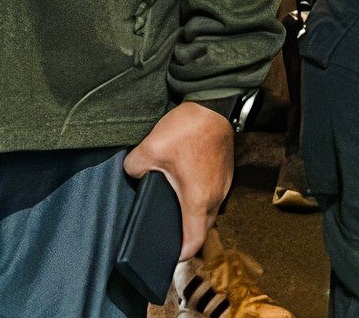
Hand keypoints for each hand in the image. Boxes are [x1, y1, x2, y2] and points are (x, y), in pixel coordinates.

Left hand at [124, 100, 236, 261]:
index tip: (169, 254)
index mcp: (197, 199)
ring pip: (209, 210)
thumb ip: (134, 168)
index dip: (181, 253)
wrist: (214, 105)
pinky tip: (185, 183)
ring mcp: (223, 184)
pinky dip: (200, 196)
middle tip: (166, 230)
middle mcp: (215, 196)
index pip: (194, 241)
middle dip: (186, 234)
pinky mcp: (225, 172)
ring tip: (174, 206)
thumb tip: (133, 175)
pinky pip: (213, 194)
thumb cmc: (188, 128)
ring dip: (194, 214)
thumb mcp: (150, 148)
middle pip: (202, 228)